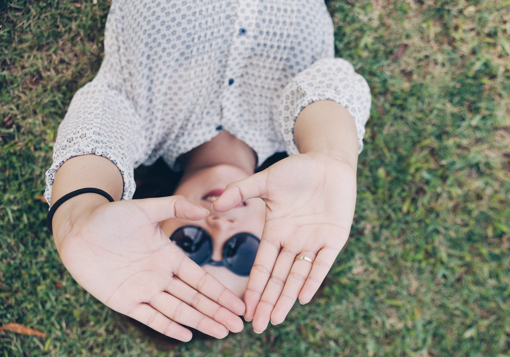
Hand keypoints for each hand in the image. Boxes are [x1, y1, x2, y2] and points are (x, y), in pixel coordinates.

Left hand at [56, 195, 244, 340]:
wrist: (78, 229)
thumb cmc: (111, 216)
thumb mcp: (146, 208)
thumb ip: (175, 205)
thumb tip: (205, 209)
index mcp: (169, 256)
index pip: (200, 279)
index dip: (220, 293)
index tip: (238, 304)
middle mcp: (160, 276)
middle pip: (195, 299)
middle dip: (217, 312)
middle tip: (238, 326)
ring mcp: (143, 290)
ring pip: (177, 310)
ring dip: (200, 321)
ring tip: (222, 332)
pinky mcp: (123, 301)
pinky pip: (149, 317)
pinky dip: (168, 326)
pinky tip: (186, 334)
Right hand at [212, 152, 355, 332]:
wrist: (328, 162)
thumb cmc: (297, 170)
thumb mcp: (266, 180)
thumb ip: (241, 191)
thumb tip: (215, 204)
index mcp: (275, 231)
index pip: (262, 266)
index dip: (254, 287)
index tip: (244, 308)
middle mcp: (292, 241)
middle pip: (278, 278)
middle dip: (267, 301)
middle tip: (258, 326)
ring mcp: (313, 241)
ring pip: (298, 276)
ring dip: (286, 297)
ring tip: (275, 319)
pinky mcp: (334, 238)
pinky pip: (322, 263)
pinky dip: (313, 280)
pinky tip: (302, 297)